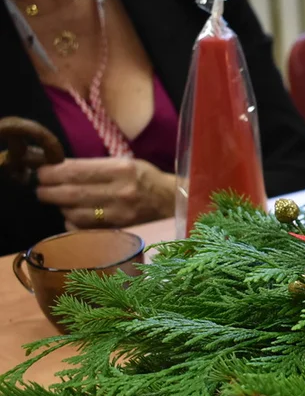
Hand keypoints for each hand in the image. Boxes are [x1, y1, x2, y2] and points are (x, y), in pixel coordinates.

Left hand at [36, 158, 174, 228]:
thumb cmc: (146, 180)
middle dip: (48, 191)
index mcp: (121, 170)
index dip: (52, 172)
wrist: (173, 204)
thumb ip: (95, 166)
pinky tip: (74, 217)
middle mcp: (120, 192)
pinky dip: (73, 224)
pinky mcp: (119, 231)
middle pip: (71, 193)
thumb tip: (59, 167)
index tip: (41, 172)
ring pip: (75, 214)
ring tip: (58, 202)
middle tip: (40, 189)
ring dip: (61, 208)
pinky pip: (85, 230)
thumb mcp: (125, 164)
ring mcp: (120, 215)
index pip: (75, 171)